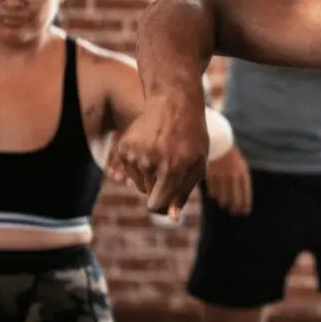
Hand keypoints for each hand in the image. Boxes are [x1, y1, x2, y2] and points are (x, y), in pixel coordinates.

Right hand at [108, 94, 208, 220]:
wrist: (174, 103)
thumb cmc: (191, 137)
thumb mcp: (197, 165)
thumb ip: (183, 193)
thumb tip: (171, 218)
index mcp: (172, 170)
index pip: (156, 206)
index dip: (163, 207)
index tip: (168, 202)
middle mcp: (150, 163)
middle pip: (148, 195)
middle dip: (160, 188)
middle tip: (172, 166)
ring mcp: (134, 154)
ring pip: (139, 184)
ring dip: (150, 176)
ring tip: (163, 154)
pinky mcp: (123, 147)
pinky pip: (130, 171)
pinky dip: (139, 165)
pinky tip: (150, 148)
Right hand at [205, 144, 251, 214]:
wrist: (221, 145)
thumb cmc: (233, 159)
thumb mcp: (242, 168)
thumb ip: (242, 182)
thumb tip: (243, 200)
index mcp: (243, 174)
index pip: (245, 193)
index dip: (245, 204)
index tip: (245, 212)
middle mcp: (233, 176)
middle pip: (234, 197)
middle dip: (235, 207)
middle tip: (234, 212)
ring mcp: (222, 176)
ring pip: (222, 196)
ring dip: (224, 202)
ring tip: (225, 204)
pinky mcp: (211, 175)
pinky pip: (212, 190)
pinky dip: (214, 194)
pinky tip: (215, 196)